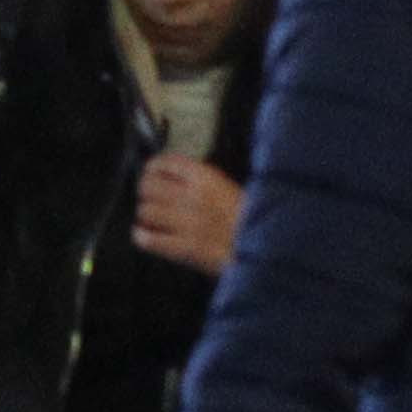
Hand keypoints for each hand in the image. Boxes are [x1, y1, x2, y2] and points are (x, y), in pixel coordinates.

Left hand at [132, 156, 244, 277]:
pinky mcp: (183, 247)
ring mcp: (186, 223)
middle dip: (146, 191)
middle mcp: (193, 197)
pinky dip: (142, 237)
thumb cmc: (254, 219)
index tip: (152, 171)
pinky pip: (148, 239)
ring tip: (151, 217)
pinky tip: (146, 235)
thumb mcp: (234, 188)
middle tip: (149, 195)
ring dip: (146, 214)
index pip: (167, 163)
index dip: (154, 166)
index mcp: (209, 179)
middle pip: (149, 186)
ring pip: (145, 211)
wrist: (268, 248)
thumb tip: (180, 180)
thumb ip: (206, 183)